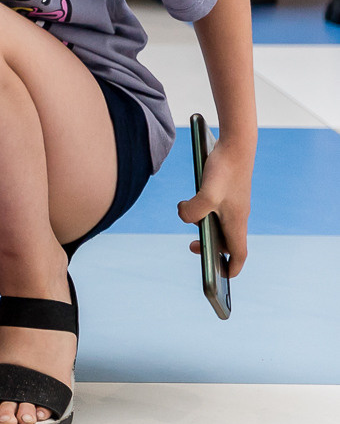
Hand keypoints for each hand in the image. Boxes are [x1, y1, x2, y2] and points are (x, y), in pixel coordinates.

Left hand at [179, 138, 250, 276]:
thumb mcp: (206, 194)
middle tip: (192, 246)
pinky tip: (190, 205)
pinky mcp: (226, 194)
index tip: (221, 278)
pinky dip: (204, 215)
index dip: (230, 268)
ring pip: (220, 226)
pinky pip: (216, 212)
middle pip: (228, 243)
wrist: (235, 145)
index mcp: (236, 222)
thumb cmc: (224, 170)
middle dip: (212, 251)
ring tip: (190, 224)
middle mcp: (238, 216)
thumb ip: (193, 211)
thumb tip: (185, 217)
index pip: (238, 254)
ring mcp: (233, 205)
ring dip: (206, 231)